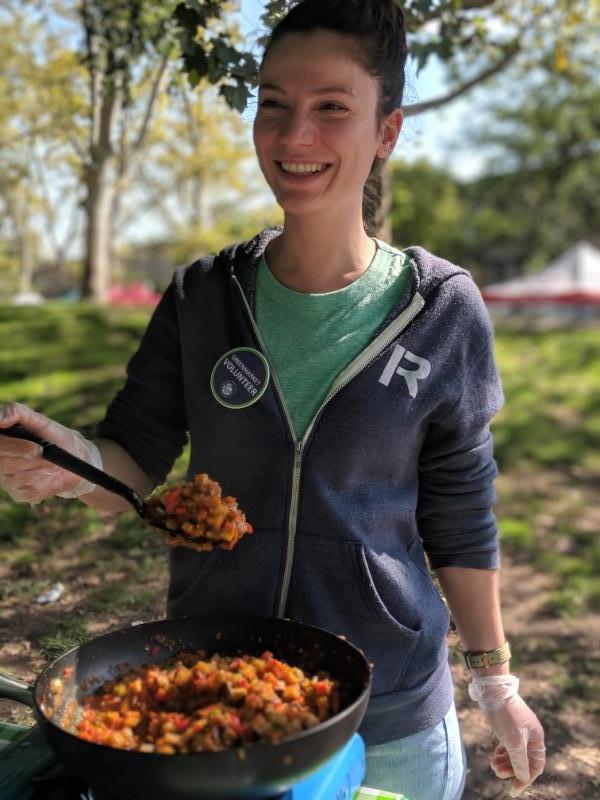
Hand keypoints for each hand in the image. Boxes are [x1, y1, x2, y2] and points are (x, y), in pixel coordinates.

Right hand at [0, 402, 102, 502]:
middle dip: (26, 455)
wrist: (79, 461)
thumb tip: (0, 419)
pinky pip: (27, 490)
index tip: (35, 447)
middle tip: (42, 452)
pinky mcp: (20, 493)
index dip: (13, 446)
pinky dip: (43, 482)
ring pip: (16, 476)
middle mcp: (1, 460)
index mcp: (4, 442)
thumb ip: (18, 413)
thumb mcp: (41, 421)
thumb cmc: (57, 438)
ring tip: (50, 462)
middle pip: (3, 462)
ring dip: (37, 468)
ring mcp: (8, 479)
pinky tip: (49, 475)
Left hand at [469, 674, 544, 796]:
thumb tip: (524, 777)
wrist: (492, 690)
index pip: (535, 766)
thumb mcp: (514, 742)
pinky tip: (494, 756)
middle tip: (497, 771)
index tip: (513, 788)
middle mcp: (530, 736)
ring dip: (504, 763)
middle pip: (524, 762)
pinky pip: (508, 747)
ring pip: (514, 755)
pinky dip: (501, 754)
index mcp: (537, 738)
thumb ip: (520, 761)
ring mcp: (518, 732)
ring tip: (493, 764)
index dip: (525, 778)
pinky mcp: (507, 728)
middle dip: (511, 769)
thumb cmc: (505, 715)